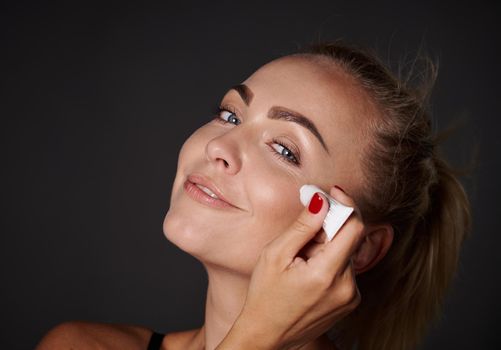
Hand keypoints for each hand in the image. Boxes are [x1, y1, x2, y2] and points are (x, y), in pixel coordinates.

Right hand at [216, 187, 365, 349]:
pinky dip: (332, 262)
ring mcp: (351, 297)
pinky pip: (346, 270)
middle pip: (350, 239)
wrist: (267, 336)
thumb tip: (322, 201)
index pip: (354, 227)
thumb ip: (302, 227)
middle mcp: (347, 287)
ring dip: (329, 247)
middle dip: (330, 228)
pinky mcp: (350, 302)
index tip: (334, 193)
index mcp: (327, 274)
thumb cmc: (265, 296)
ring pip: (348, 254)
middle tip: (304, 233)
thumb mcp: (275, 255)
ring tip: (302, 261)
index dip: (346, 204)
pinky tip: (309, 272)